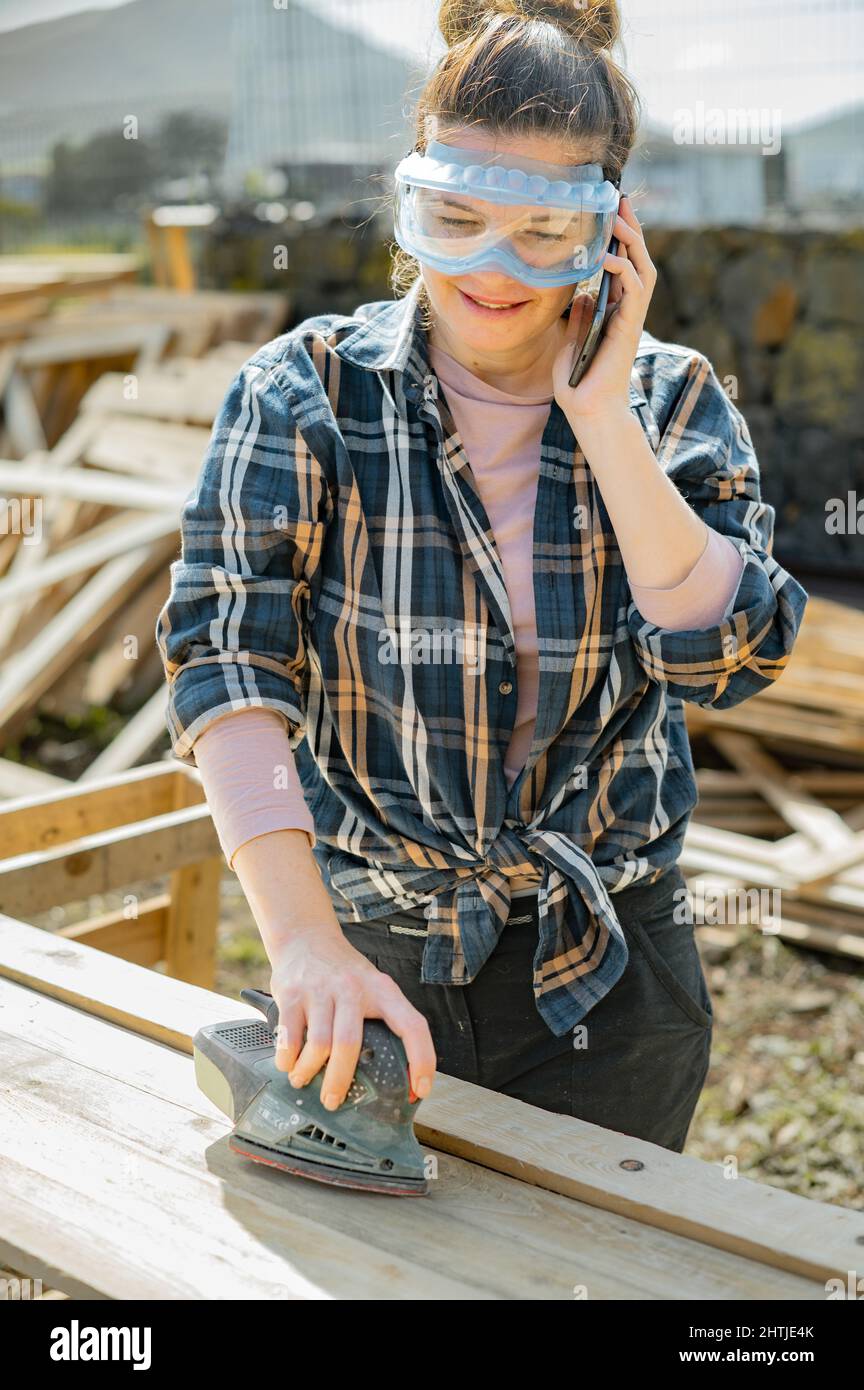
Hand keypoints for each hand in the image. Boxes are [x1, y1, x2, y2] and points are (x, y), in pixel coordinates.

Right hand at [268, 927, 436, 1110]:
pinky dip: (288, 1058)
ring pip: (318, 1045)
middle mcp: (352, 988)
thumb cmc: (344, 971)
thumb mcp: (372, 985)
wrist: (306, 937)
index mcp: (382, 990)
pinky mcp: (292, 993)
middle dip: (340, 1082)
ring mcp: (320, 990)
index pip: (412, 1025)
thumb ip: (384, 1019)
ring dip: (308, 1072)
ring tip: (303, 1080)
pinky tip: (289, 1064)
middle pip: (350, 1045)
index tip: (419, 1090)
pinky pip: (290, 1037)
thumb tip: (399, 1071)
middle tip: (334, 1101)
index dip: (421, 1060)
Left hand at [552, 194, 656, 423]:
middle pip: (637, 260)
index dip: (619, 239)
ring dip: (633, 241)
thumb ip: (578, 318)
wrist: (588, 411)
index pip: (622, 267)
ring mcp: (631, 319)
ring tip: (619, 217)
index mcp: (614, 312)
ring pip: (643, 269)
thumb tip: (581, 294)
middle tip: (620, 199)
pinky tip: (610, 255)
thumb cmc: (578, 384)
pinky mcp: (630, 328)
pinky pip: (635, 290)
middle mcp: (627, 312)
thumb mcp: (570, 342)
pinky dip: (625, 269)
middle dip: (631, 228)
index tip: (610, 211)